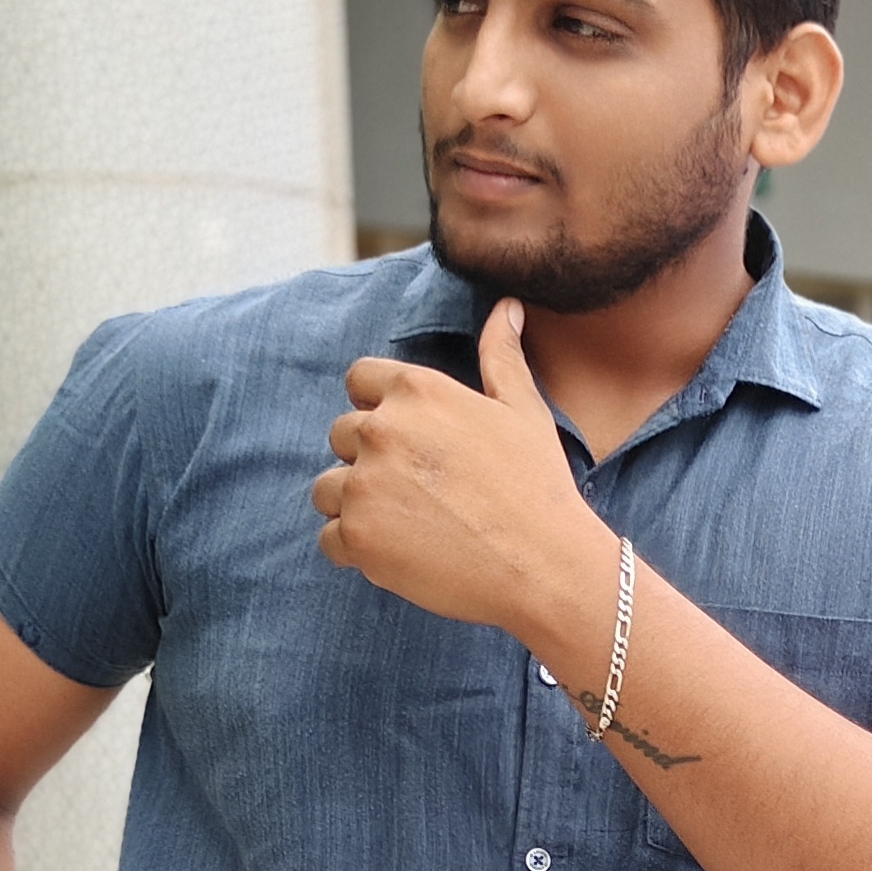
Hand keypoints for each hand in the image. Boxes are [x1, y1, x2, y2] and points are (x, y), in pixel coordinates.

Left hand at [314, 299, 608, 638]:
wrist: (544, 564)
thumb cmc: (538, 485)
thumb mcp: (524, 410)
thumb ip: (502, 355)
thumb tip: (508, 306)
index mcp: (416, 390)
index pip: (358, 380)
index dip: (378, 408)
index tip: (409, 441)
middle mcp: (381, 429)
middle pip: (340, 436)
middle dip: (370, 461)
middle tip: (422, 492)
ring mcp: (364, 484)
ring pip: (327, 489)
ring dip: (357, 505)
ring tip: (409, 524)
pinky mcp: (357, 536)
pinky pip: (329, 539)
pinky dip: (357, 550)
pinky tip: (402, 554)